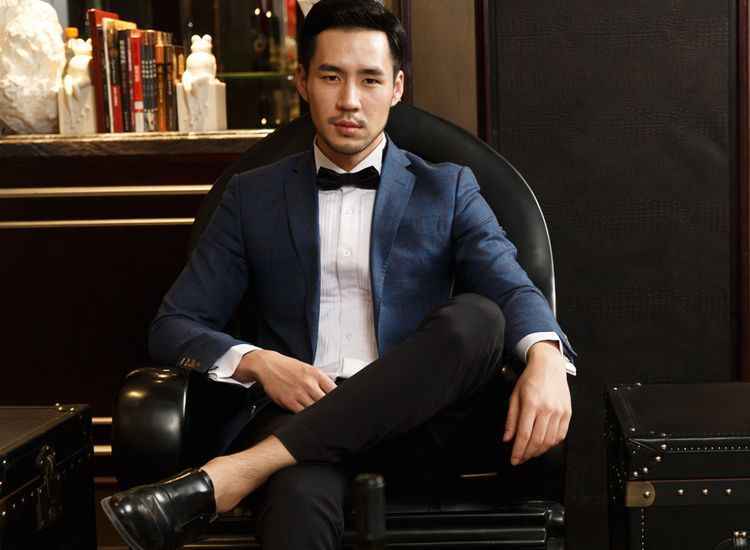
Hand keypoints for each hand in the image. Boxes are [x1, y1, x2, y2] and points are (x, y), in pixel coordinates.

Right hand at [236, 350, 336, 412]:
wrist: (268, 366)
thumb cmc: (289, 368)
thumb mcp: (308, 368)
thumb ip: (320, 380)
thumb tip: (334, 392)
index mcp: (316, 374)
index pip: (334, 390)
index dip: (338, 400)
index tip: (339, 405)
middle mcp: (309, 383)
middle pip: (326, 402)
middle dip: (329, 409)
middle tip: (332, 415)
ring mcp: (299, 393)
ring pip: (315, 410)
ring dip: (318, 414)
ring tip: (321, 418)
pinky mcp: (289, 402)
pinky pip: (302, 414)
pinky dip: (306, 417)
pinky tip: (308, 417)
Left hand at [502, 341, 571, 464]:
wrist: (549, 366)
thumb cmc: (530, 379)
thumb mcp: (515, 396)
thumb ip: (511, 419)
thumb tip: (507, 439)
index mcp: (531, 404)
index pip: (524, 434)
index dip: (518, 451)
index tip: (514, 459)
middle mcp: (547, 409)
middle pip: (537, 440)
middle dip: (527, 454)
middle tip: (520, 459)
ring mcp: (559, 411)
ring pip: (550, 440)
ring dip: (539, 451)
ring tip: (530, 453)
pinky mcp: (567, 413)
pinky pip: (561, 435)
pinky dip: (552, 444)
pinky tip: (544, 445)